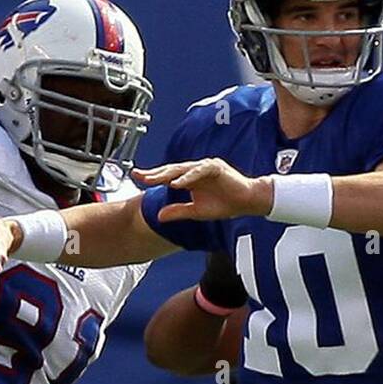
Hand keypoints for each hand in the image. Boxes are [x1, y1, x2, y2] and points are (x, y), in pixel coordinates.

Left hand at [132, 158, 272, 223]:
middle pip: (171, 170)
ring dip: (168, 174)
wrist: (246, 202)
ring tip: (154, 179)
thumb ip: (178, 212)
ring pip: (183, 169)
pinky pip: (199, 171)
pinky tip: (177, 183)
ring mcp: (205, 167)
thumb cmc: (223, 204)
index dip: (152, 177)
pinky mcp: (216, 168)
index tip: (136, 177)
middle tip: (139, 175)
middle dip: (154, 173)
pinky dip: (188, 177)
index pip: (167, 177)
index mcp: (189, 179)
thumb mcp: (196, 212)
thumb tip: (159, 217)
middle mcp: (195, 170)